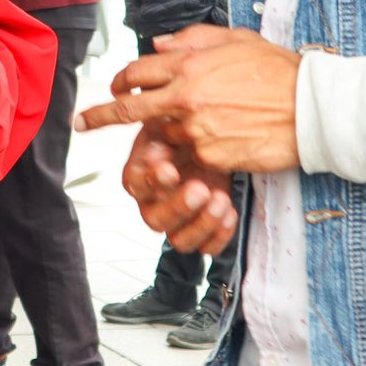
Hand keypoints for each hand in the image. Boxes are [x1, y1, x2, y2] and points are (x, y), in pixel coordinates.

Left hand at [75, 25, 301, 173]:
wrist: (310, 109)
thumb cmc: (277, 71)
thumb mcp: (234, 39)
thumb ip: (190, 39)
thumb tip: (159, 45)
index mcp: (188, 64)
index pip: (136, 71)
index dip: (120, 80)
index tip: (113, 87)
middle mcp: (184, 97)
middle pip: (128, 109)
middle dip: (100, 116)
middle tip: (83, 122)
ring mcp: (195, 130)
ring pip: (166, 133)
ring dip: (175, 130)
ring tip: (213, 120)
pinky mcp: (210, 156)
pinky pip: (193, 154)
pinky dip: (201, 147)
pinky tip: (227, 135)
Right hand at [119, 127, 237, 254]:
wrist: (213, 138)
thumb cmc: (185, 129)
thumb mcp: (169, 118)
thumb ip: (160, 127)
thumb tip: (156, 150)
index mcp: (140, 175)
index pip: (136, 185)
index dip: (152, 181)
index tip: (170, 170)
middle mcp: (153, 203)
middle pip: (155, 220)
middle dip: (179, 207)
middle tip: (200, 189)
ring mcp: (177, 221)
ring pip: (180, 241)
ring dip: (202, 224)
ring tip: (220, 200)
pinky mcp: (201, 230)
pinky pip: (207, 247)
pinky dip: (220, 235)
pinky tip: (229, 212)